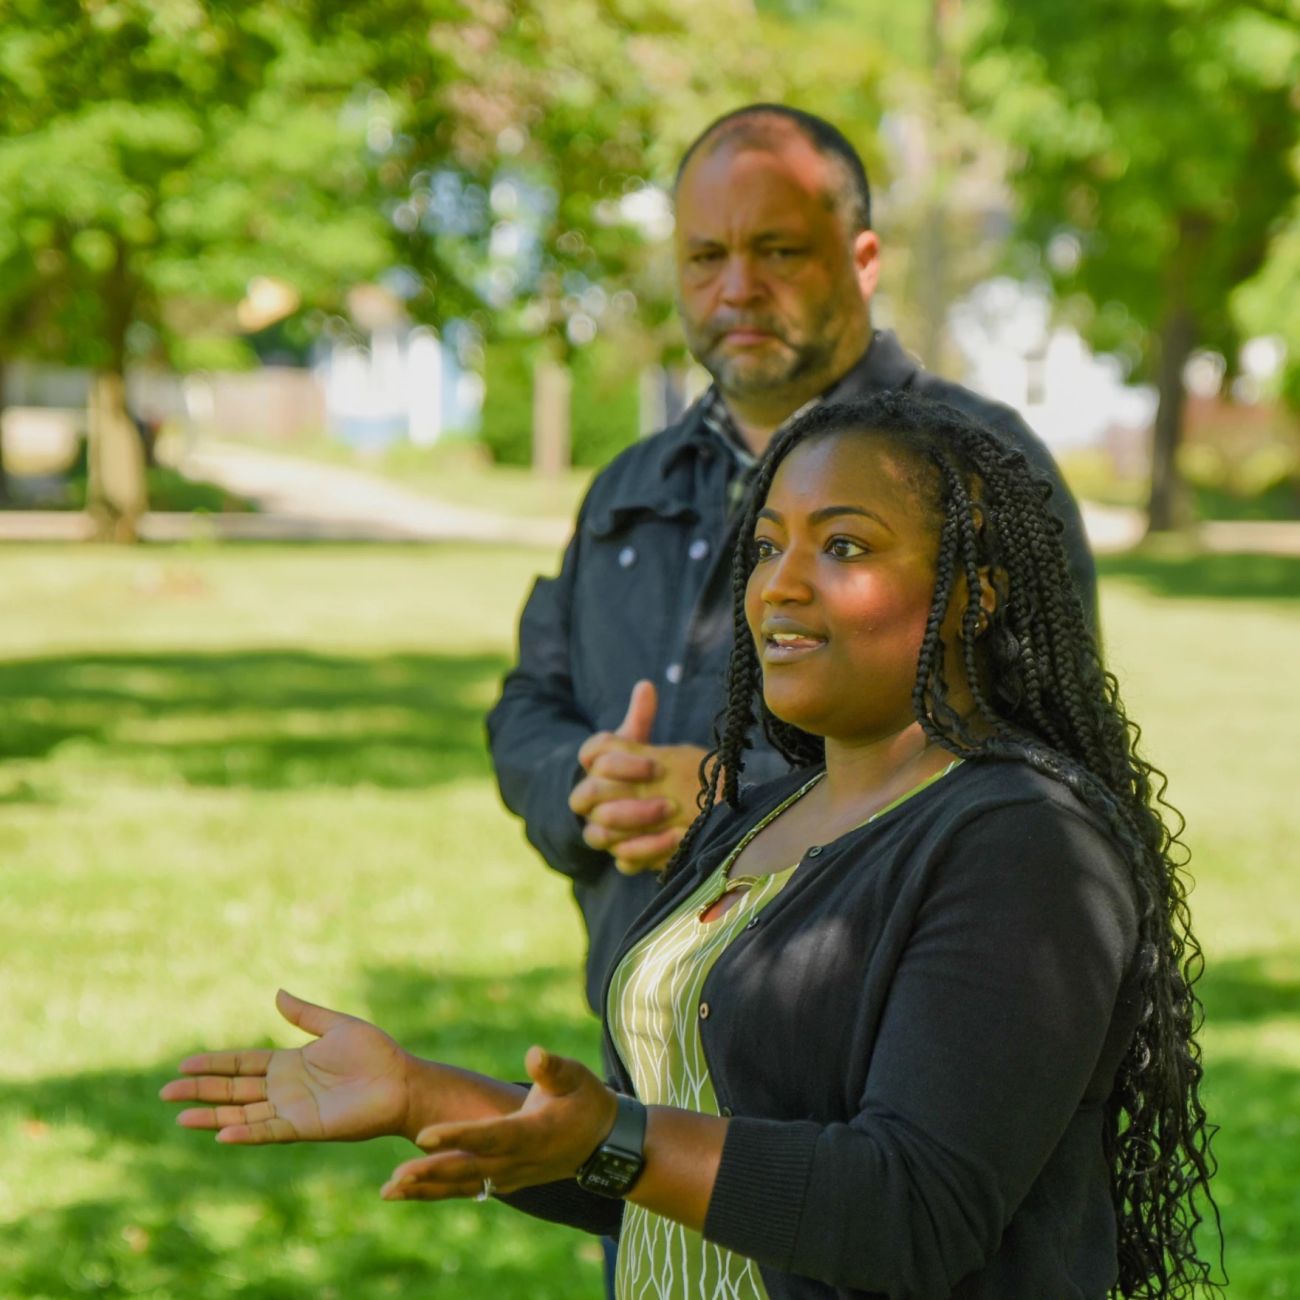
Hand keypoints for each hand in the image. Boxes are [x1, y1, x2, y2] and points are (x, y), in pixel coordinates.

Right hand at [161, 989, 431, 1143]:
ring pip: (243, 1114)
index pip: (242, 1063)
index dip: (214, 1063)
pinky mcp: (305, 1128)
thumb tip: (276, 992)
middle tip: (166, 1093)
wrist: (402, 1081)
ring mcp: (292, 1110)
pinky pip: (269, 1130)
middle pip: (234, 1089)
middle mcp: (285, 1088)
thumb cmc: (375, 1054)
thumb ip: (305, 1014)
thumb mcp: (337, 1026)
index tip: (183, 1063)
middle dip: (201, 1090)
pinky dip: (245, 1133)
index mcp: (290, 1063)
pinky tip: (221, 1133)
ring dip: (213, 1116)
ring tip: (181, 1118)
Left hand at [380, 1045, 617, 1200]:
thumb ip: (553, 1068)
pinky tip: (409, 1192)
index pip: (488, 1136)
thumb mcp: (577, 1077)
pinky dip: (438, 1192)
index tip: (423, 1136)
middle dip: (430, 1173)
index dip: (456, 1136)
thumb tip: (534, 1053)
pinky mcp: (505, 1181)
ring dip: (426, 1189)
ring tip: (389, 1191)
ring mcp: (510, 1176)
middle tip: (394, 1178)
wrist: (604, 1144)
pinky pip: (467, 1190)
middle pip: (468, 1170)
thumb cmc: (588, 1101)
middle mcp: (518, 1161)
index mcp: (531, 1132)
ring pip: (463, 1186)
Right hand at [571, 681, 708, 874]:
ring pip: (598, 833)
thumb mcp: (635, 743)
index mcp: (591, 767)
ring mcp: (596, 828)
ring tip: (673, 818)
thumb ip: (639, 718)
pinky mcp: (615, 853)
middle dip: (625, 796)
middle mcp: (586, 798)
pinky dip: (645, 851)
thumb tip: (646, 686)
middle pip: (587, 796)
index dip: (619, 762)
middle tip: (666, 797)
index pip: (591, 758)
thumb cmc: (634, 768)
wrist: (630, 805)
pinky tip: (673, 841)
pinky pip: (621, 858)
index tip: (654, 764)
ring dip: (635, 825)